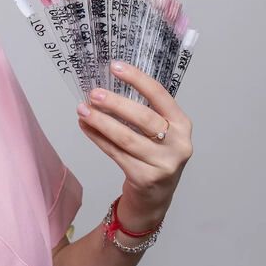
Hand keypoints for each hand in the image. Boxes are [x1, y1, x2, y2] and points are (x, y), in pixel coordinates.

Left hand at [77, 60, 192, 229]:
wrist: (156, 198)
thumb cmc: (155, 156)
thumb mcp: (161, 133)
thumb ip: (144, 111)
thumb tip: (107, 87)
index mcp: (182, 125)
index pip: (160, 96)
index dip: (137, 79)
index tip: (115, 66)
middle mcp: (178, 144)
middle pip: (143, 118)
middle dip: (115, 104)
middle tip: (94, 93)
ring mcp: (163, 164)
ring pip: (126, 138)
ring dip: (101, 122)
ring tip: (83, 110)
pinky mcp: (145, 178)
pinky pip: (116, 154)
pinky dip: (98, 139)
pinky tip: (86, 127)